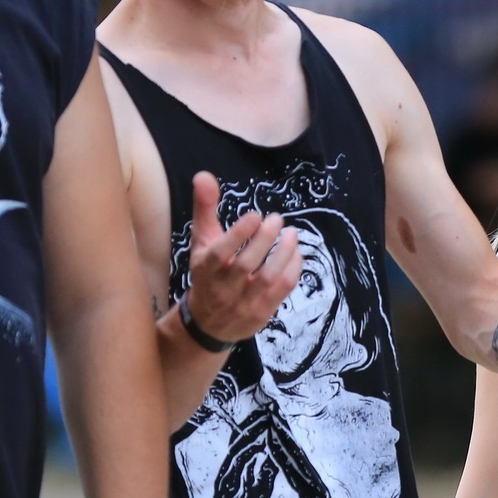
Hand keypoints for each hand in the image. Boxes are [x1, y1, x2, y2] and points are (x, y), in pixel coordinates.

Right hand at [181, 172, 301, 345]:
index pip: (221, 252)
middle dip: (266, 239)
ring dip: (284, 253)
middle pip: (247, 264)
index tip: (255, 215)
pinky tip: (296, 253)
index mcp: (205, 268)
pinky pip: (282, 290)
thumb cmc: (207, 272)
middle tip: (277, 219)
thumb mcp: (201, 240)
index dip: (240, 233)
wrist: (209, 323)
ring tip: (292, 234)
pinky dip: (293, 269)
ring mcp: (243, 303)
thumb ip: (204, 207)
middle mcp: (222, 287)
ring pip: (268, 278)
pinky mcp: (261, 313)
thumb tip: (203, 175)